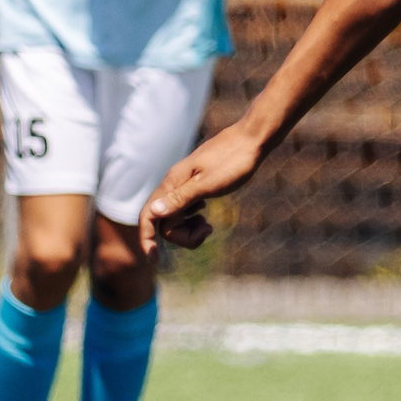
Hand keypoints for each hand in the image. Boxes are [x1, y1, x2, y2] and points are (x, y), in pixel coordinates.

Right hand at [139, 125, 265, 254]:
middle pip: (164, 221)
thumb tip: (153, 213)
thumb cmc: (235, 161)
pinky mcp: (197, 184)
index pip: (148, 216)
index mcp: (173, 183)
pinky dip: (194, 219)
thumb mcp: (209, 184)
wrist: (253, 139)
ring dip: (189, 228)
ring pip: (176, 216)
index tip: (154, 261)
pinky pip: (186, 209)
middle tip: (208, 229)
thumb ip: (181, 198)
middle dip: (182, 235)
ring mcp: (185, 184)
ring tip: (209, 225)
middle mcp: (174, 184)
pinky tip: (206, 215)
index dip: (147, 239)